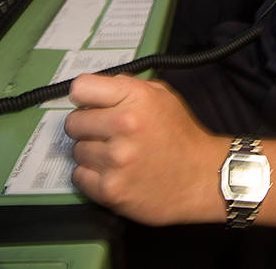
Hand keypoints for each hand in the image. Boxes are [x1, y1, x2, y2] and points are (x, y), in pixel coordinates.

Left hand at [65, 74, 227, 225]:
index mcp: (135, 98)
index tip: (89, 105)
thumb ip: (126, 87)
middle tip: (106, 134)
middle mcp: (124, 125)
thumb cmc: (181, 137)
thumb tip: (94, 89)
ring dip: (91, 153)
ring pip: (76, 150)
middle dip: (87, 127)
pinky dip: (92, 176)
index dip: (84, 97)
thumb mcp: (161, 96)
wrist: (201, 178)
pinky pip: (79, 176)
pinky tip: (112, 173)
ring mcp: (116, 160)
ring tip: (116, 155)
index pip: (80, 88)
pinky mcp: (111, 189)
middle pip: (73, 122)